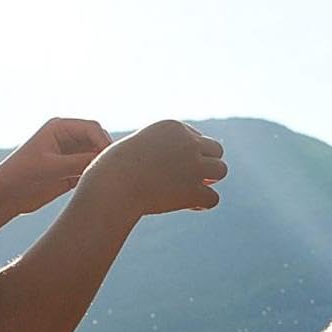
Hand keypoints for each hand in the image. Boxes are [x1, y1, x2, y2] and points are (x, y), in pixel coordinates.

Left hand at [0, 118, 112, 214]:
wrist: (5, 196)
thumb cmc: (21, 175)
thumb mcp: (53, 167)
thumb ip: (81, 162)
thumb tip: (108, 162)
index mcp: (60, 127)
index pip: (93, 128)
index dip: (104, 142)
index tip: (108, 161)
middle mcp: (68, 138)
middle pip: (99, 141)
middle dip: (106, 154)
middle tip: (110, 172)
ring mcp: (71, 155)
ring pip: (98, 157)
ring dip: (102, 167)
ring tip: (105, 181)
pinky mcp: (72, 172)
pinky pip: (92, 171)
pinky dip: (97, 177)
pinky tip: (97, 188)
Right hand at [82, 120, 226, 218]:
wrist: (110, 187)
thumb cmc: (116, 167)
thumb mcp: (140, 145)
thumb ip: (164, 146)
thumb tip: (194, 160)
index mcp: (173, 126)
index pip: (196, 136)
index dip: (189, 152)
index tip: (172, 165)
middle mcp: (187, 143)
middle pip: (216, 150)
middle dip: (206, 162)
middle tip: (189, 176)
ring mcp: (193, 166)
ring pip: (221, 170)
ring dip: (209, 180)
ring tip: (191, 188)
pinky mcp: (193, 190)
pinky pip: (213, 198)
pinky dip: (204, 202)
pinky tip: (191, 205)